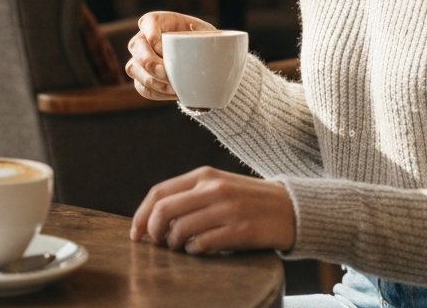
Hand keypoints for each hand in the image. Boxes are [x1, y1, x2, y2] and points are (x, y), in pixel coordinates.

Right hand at [125, 11, 215, 100]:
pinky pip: (140, 86)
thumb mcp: (209, 35)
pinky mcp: (141, 77)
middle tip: (165, 74)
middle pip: (136, 46)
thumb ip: (210, 37)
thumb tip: (212, 42)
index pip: (148, 22)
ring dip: (151, 80)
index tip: (161, 46)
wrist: (202, 61)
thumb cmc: (203, 42)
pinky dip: (155, 93)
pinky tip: (172, 94)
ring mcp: (140, 58)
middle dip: (148, 62)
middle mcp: (145, 38)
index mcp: (160, 22)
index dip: (151, 33)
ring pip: (133, 68)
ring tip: (173, 88)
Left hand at [130, 167, 295, 253]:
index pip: (160, 192)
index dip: (142, 214)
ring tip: (181, 247)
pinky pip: (204, 243)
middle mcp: (212, 189)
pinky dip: (195, 250)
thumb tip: (157, 216)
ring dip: (174, 243)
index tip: (136, 233)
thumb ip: (191, 195)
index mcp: (204, 175)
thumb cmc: (249, 200)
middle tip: (154, 244)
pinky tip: (199, 250)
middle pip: (165, 209)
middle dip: (153, 230)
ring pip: (181, 228)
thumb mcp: (218, 186)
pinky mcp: (240, 230)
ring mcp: (226, 209)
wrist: (291, 208)